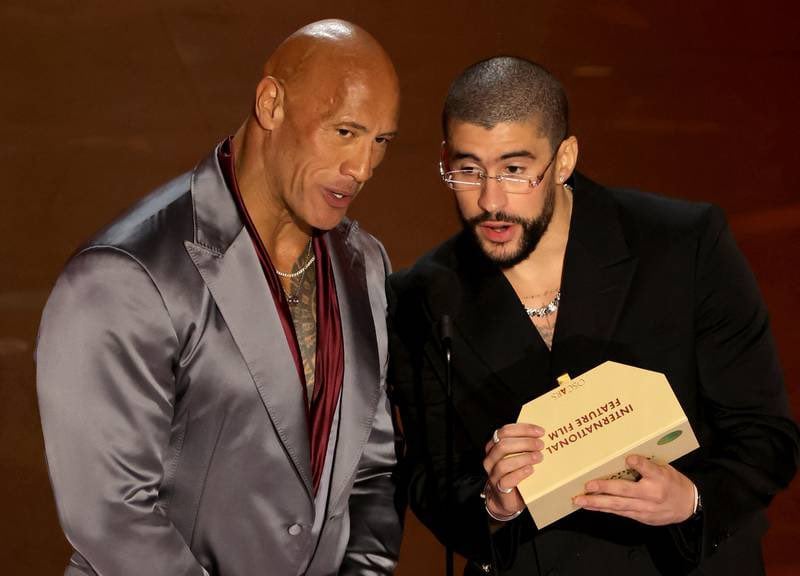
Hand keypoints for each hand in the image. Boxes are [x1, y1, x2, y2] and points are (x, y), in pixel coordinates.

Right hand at [482, 423, 544, 516]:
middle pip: (504, 445)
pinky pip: (507, 480)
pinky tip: (530, 470)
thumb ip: (523, 445)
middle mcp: (491, 458)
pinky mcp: (499, 488)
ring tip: (539, 457)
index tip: (540, 431)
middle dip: (525, 443)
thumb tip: (542, 435)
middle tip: (541, 445)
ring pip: (504, 463)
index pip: (505, 431)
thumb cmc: (514, 472)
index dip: (523, 429)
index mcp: (494, 446)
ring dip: (524, 458)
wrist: (506, 498)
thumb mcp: (516, 455)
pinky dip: (520, 473)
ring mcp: (493, 474)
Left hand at [572, 454, 695, 525]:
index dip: (638, 463)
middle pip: (625, 491)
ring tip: (580, 500)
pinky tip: (591, 506)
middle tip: (587, 486)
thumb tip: (625, 456)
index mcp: (660, 478)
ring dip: (597, 503)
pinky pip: (620, 512)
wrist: (688, 506)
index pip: (648, 469)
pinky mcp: (641, 517)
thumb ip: (647, 464)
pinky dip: (604, 509)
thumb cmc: (673, 483)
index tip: (628, 458)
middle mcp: (651, 494)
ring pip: (618, 505)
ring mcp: (645, 508)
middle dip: (605, 488)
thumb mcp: (665, 468)